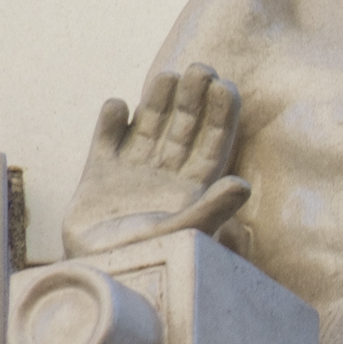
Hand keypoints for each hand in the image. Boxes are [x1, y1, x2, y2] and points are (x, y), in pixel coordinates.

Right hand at [60, 64, 250, 256]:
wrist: (99, 275)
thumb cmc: (148, 260)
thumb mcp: (184, 234)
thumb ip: (212, 209)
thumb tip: (244, 185)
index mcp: (194, 186)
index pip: (214, 142)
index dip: (221, 114)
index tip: (225, 86)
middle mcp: (166, 173)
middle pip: (184, 126)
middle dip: (194, 96)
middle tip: (200, 68)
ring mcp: (133, 170)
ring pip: (150, 124)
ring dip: (158, 99)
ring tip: (166, 76)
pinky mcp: (98, 173)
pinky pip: (107, 137)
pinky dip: (111, 119)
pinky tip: (118, 106)